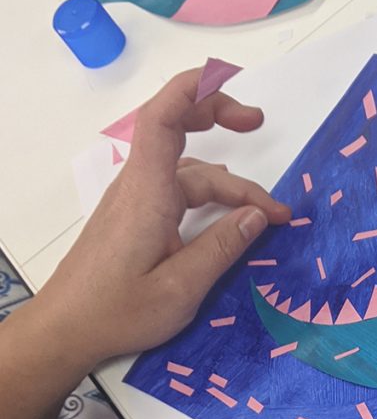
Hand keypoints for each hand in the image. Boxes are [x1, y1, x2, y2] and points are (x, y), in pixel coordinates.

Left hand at [34, 66, 290, 370]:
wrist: (66, 329)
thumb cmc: (119, 311)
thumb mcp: (181, 289)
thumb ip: (222, 247)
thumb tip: (258, 215)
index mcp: (149, 193)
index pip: (164, 116)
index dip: (198, 89)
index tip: (239, 94)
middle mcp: (140, 186)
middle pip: (180, 133)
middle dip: (220, 117)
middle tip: (260, 124)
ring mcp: (135, 200)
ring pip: (189, 172)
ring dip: (229, 183)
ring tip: (268, 213)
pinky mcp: (135, 217)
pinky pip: (179, 190)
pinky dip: (211, 194)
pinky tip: (232, 213)